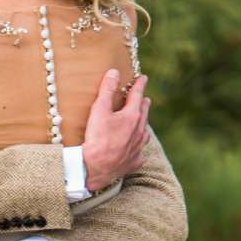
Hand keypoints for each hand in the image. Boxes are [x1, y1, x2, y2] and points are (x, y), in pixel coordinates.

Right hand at [81, 69, 150, 190]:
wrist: (96, 168)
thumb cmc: (97, 138)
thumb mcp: (99, 110)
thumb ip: (107, 90)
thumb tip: (114, 72)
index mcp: (132, 116)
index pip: (138, 95)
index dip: (140, 85)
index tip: (143, 78)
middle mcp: (139, 131)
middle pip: (144, 114)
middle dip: (144, 104)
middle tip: (144, 98)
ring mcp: (138, 148)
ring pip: (144, 133)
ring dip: (143, 125)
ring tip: (142, 121)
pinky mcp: (133, 162)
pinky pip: (139, 153)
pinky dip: (138, 148)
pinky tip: (135, 148)